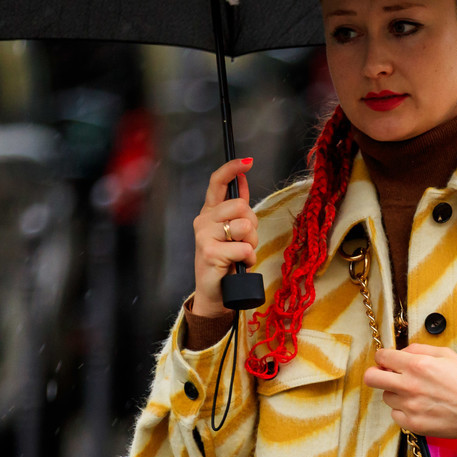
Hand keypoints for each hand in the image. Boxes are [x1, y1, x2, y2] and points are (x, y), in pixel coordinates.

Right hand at [193, 157, 257, 315]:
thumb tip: (244, 180)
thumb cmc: (226, 263)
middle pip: (240, 206)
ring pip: (245, 226)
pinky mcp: (210, 253)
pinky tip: (239, 265)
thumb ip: (237, 209)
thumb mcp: (232, 232)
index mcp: (209, 213)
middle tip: (246, 241)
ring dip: (252, 243)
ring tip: (242, 255)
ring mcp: (204, 236)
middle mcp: (203, 221)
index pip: (217, 183)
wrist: (215, 294)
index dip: (232, 169)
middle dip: (253, 224)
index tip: (247, 162)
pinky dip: (248, 258)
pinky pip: (244, 247)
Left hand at [363, 343, 456, 437]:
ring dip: (396, 393)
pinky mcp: (412, 423)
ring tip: (415, 394)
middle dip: (376, 374)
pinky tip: (419, 407)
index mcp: (417, 365)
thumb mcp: (447, 354)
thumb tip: (401, 352)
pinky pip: (395, 414)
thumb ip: (419, 349)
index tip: (388, 361)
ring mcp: (409, 406)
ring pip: (386, 396)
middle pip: (371, 378)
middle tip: (387, 375)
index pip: (382, 356)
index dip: (383, 357)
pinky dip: (403, 410)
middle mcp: (409, 385)